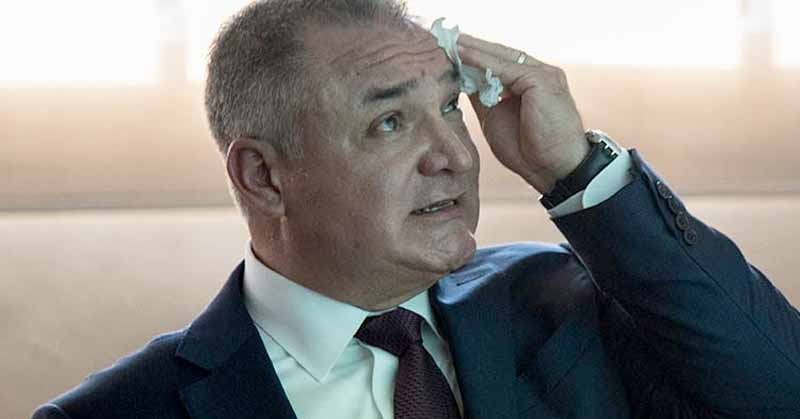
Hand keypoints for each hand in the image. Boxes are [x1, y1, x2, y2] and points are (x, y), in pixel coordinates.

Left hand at [457, 34, 589, 193]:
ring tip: (449, 43)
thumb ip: (483, 98)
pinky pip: (504, 68)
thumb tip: (462, 82)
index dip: (476, 55)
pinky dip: (481, 61)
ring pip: (501, 56)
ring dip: (473, 49)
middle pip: (500, 54)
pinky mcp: (541, 80)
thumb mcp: (497, 118)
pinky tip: (462, 56)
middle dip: (472, 46)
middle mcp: (541, 73)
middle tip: (444, 39)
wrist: (555, 169)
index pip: (500, 61)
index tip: (450, 51)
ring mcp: (543, 74)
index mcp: (533, 81)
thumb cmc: (529, 151)